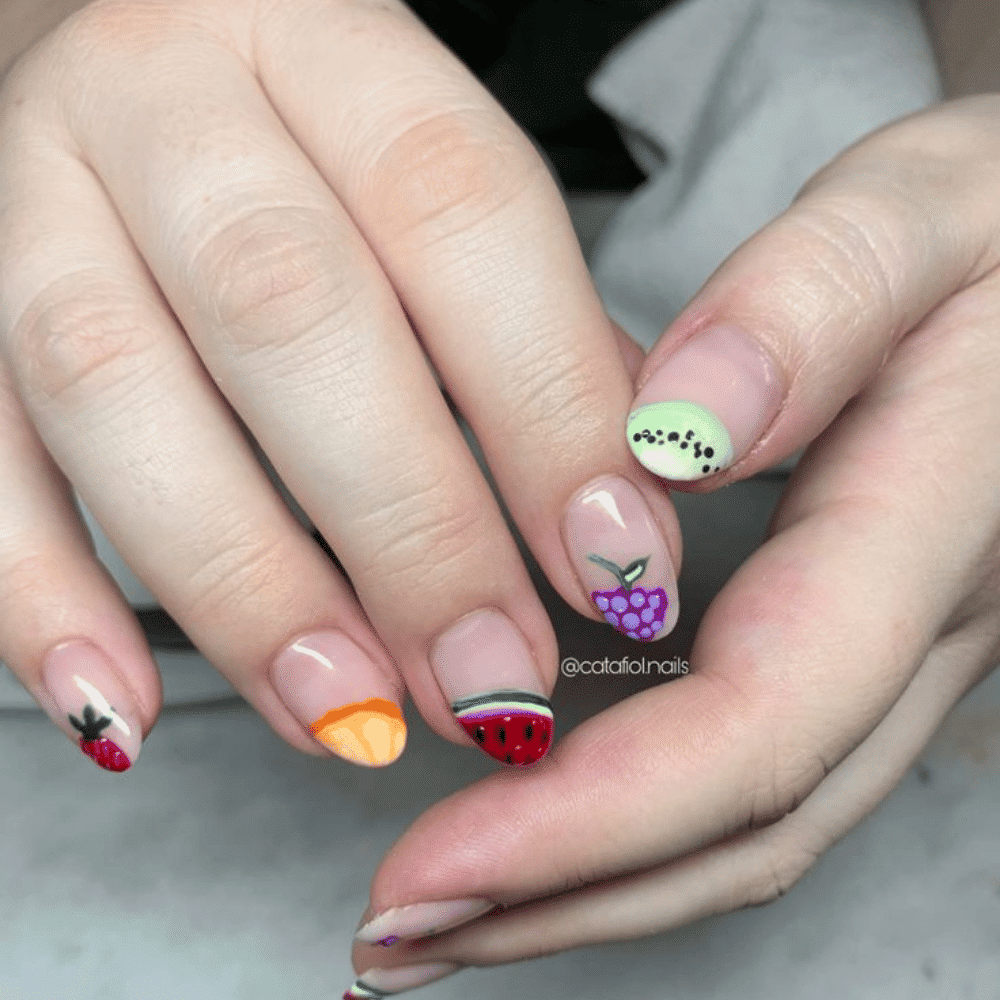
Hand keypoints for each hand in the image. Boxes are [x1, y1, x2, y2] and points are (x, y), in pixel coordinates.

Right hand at [0, 0, 676, 770]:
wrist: (135, 52)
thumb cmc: (327, 150)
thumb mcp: (444, 182)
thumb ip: (540, 325)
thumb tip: (623, 503)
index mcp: (329, 46)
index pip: (458, 212)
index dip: (546, 405)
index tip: (615, 562)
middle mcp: (167, 104)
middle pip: (287, 310)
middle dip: (407, 526)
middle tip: (491, 678)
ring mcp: (32, 198)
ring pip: (112, 390)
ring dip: (244, 588)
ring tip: (346, 715)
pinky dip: (42, 602)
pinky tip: (123, 708)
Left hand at [343, 95, 999, 996]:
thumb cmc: (997, 231)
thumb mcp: (919, 218)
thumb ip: (810, 307)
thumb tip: (674, 433)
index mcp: (926, 536)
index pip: (754, 730)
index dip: (586, 823)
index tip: (428, 871)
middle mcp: (914, 633)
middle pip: (740, 828)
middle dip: (560, 899)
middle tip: (397, 936)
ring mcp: (890, 652)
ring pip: (744, 825)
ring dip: (584, 885)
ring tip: (441, 910)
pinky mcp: (856, 640)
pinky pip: (746, 770)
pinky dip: (631, 817)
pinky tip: (538, 813)